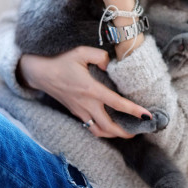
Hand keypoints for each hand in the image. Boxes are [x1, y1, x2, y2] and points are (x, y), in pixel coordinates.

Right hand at [17, 47, 151, 137]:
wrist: (41, 74)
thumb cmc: (62, 62)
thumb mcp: (81, 52)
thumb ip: (100, 56)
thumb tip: (111, 64)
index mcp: (91, 89)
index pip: (116, 103)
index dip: (133, 110)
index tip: (147, 116)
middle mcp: (87, 104)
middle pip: (109, 126)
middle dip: (126, 132)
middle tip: (139, 131)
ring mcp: (80, 111)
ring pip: (99, 131)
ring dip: (114, 134)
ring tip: (126, 132)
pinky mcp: (76, 113)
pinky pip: (91, 127)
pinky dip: (102, 131)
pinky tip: (109, 127)